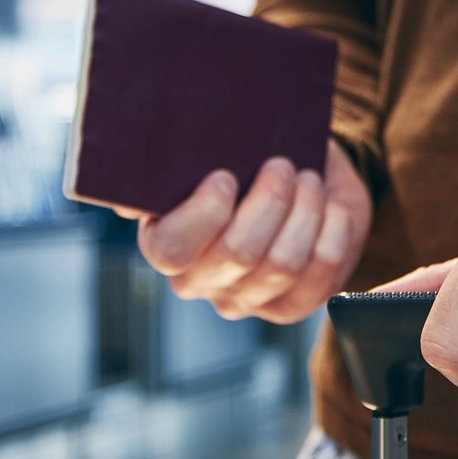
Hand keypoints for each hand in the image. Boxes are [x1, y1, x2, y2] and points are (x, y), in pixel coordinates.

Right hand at [132, 141, 373, 323]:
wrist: (297, 175)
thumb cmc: (244, 161)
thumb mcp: (207, 151)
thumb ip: (165, 164)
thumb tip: (125, 197)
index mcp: (165, 243)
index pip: (171, 250)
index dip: (204, 214)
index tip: (226, 175)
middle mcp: (199, 281)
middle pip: (238, 253)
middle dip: (269, 201)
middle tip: (282, 166)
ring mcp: (245, 299)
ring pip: (283, 264)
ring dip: (304, 212)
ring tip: (307, 181)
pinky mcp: (290, 306)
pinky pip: (320, 274)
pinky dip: (332, 232)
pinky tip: (330, 208)